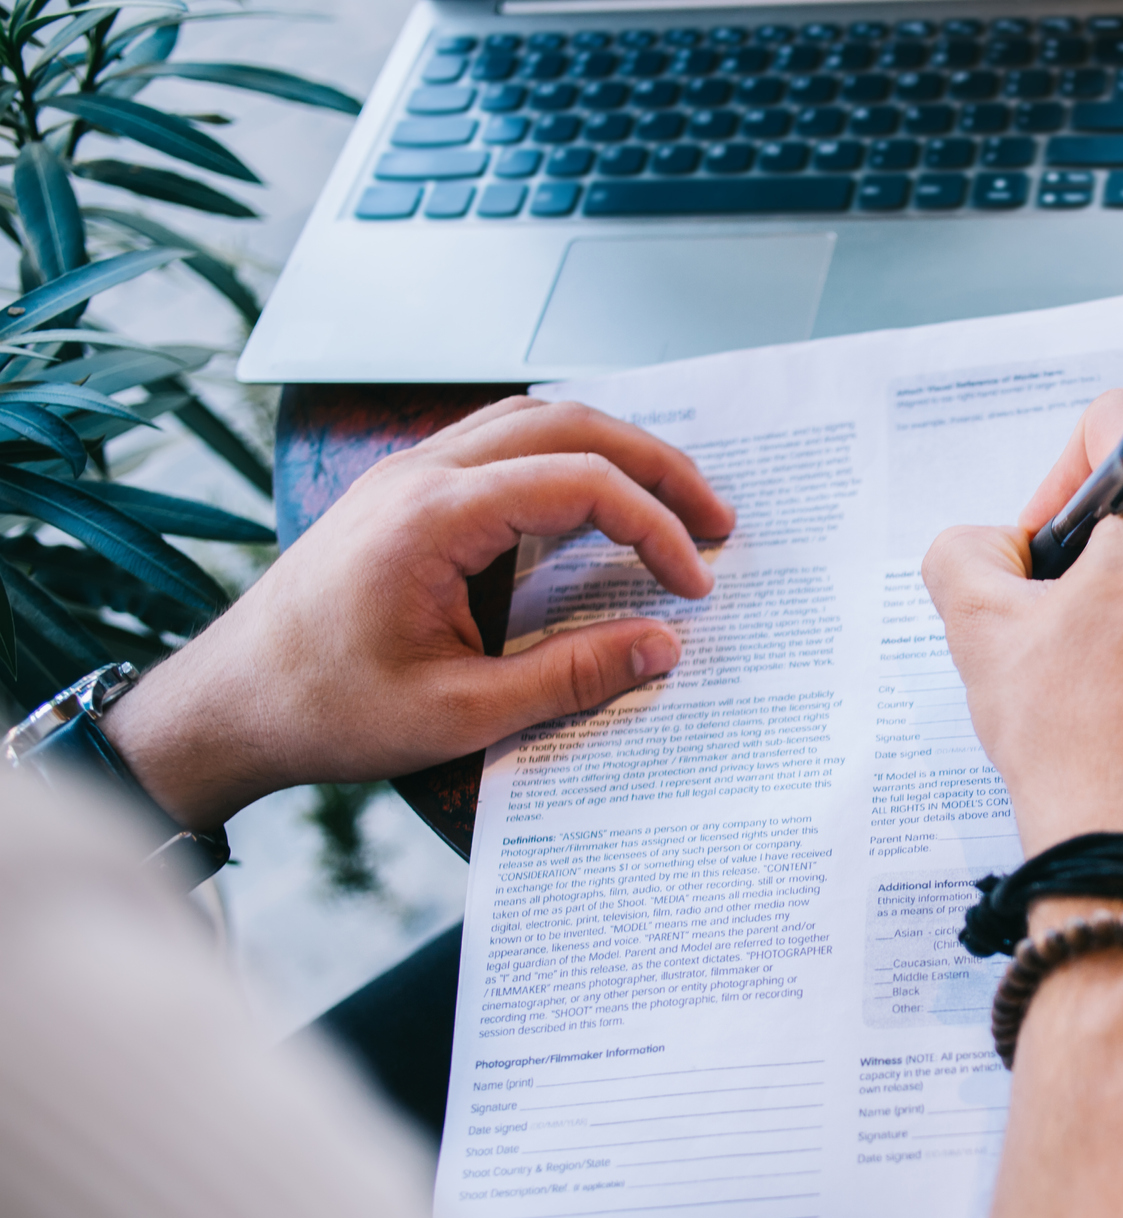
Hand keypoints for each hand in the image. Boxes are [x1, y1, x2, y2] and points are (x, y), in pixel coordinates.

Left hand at [104, 396, 733, 829]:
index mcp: (434, 516)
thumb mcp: (458, 713)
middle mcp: (421, 473)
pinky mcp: (404, 494)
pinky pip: (500, 444)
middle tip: (717, 518)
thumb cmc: (324, 710)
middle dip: (656, 465)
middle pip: (568, 424)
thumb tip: (663, 648)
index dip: (655, 528)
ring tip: (670, 503)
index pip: (580, 484)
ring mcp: (408, 474)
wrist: (226, 707)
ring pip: (534, 420)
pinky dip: (565, 459)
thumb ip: (569, 677)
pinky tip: (595, 503)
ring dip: (612, 451)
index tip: (694, 586)